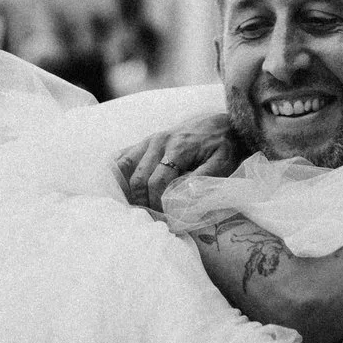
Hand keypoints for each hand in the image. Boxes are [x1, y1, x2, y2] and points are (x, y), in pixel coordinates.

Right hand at [116, 113, 238, 212]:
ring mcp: (150, 140)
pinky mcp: (146, 141)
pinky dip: (118, 172)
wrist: (224, 123)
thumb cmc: (224, 146)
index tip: (163, 219)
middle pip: (139, 177)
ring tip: (134, 207)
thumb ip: (202, 180)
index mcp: (178, 147)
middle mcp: (159, 141)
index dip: (156, 203)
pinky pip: (124, 156)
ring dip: (126, 189)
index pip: (157, 181)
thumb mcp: (222, 163)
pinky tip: (119, 188)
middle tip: (151, 218)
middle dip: (142, 201)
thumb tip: (182, 197)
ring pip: (126, 166)